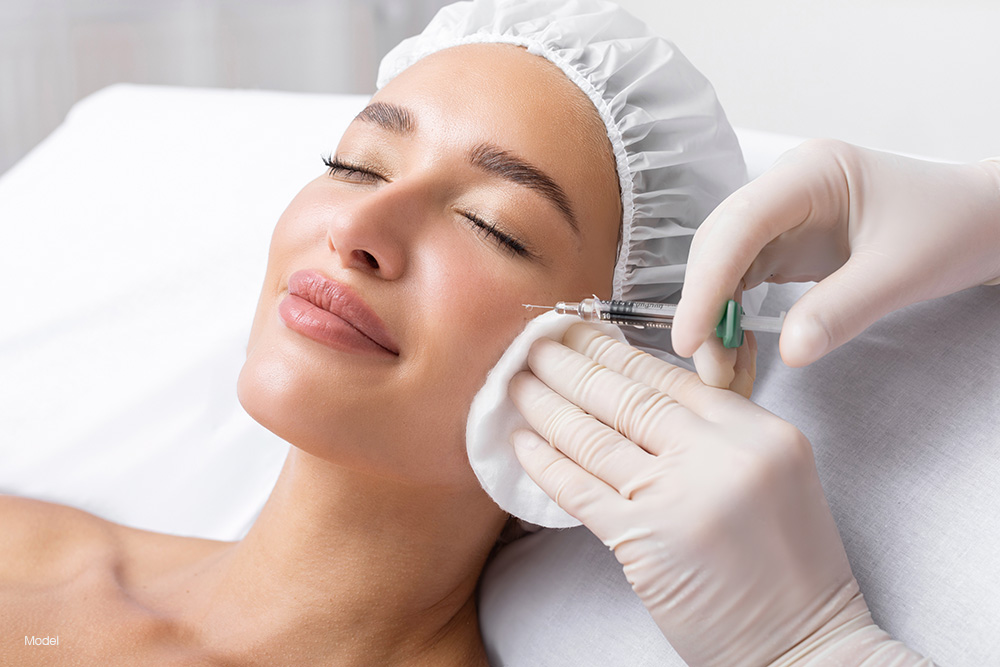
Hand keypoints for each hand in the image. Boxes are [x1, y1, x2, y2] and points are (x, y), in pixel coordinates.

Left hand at [509, 323, 928, 664]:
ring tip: (517, 382)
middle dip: (571, 364)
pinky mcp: (644, 542)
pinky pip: (579, 489)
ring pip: (595, 436)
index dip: (615, 351)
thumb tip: (645, 386)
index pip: (670, 376)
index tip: (581, 333)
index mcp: (758, 430)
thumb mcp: (776, 473)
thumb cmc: (791, 564)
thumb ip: (721, 429)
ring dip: (546, 405)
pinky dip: (545, 462)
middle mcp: (719, 454)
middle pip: (626, 396)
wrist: (804, 643)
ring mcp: (678, 497)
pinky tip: (521, 441)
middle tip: (535, 342)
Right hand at [672, 139, 999, 377]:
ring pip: (723, 261)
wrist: (982, 223)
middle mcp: (787, 187)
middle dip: (705, 301)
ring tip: (719, 362)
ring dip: (714, 311)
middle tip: (703, 359)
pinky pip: (743, 276)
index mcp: (813, 173)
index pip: (740, 224)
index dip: (708, 281)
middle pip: (719, 242)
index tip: (692, 336)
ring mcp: (784, 214)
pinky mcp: (786, 241)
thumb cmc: (952, 229)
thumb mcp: (902, 274)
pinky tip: (735, 343)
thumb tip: (788, 353)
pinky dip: (733, 311)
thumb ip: (842, 311)